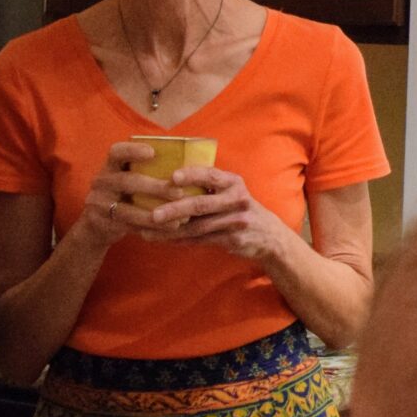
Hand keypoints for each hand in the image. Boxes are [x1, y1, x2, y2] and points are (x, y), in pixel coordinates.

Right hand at [71, 141, 181, 250]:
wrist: (97, 224)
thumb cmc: (125, 194)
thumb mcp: (128, 178)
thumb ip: (148, 170)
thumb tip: (190, 161)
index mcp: (110, 166)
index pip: (116, 152)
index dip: (132, 150)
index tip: (152, 152)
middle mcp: (101, 181)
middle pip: (126, 181)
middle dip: (154, 187)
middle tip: (179, 193)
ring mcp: (99, 203)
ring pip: (128, 209)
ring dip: (156, 213)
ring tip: (180, 217)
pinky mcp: (103, 223)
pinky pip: (129, 226)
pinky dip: (152, 228)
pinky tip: (170, 228)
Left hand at [141, 167, 288, 264]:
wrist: (269, 235)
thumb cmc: (239, 207)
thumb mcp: (232, 190)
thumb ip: (209, 185)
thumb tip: (167, 177)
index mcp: (233, 182)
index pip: (211, 175)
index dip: (192, 175)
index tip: (172, 177)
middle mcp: (236, 200)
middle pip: (201, 204)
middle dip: (175, 209)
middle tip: (153, 214)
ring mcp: (236, 221)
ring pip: (197, 227)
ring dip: (170, 230)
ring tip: (147, 231)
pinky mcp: (232, 240)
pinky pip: (200, 241)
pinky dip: (179, 240)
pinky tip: (161, 239)